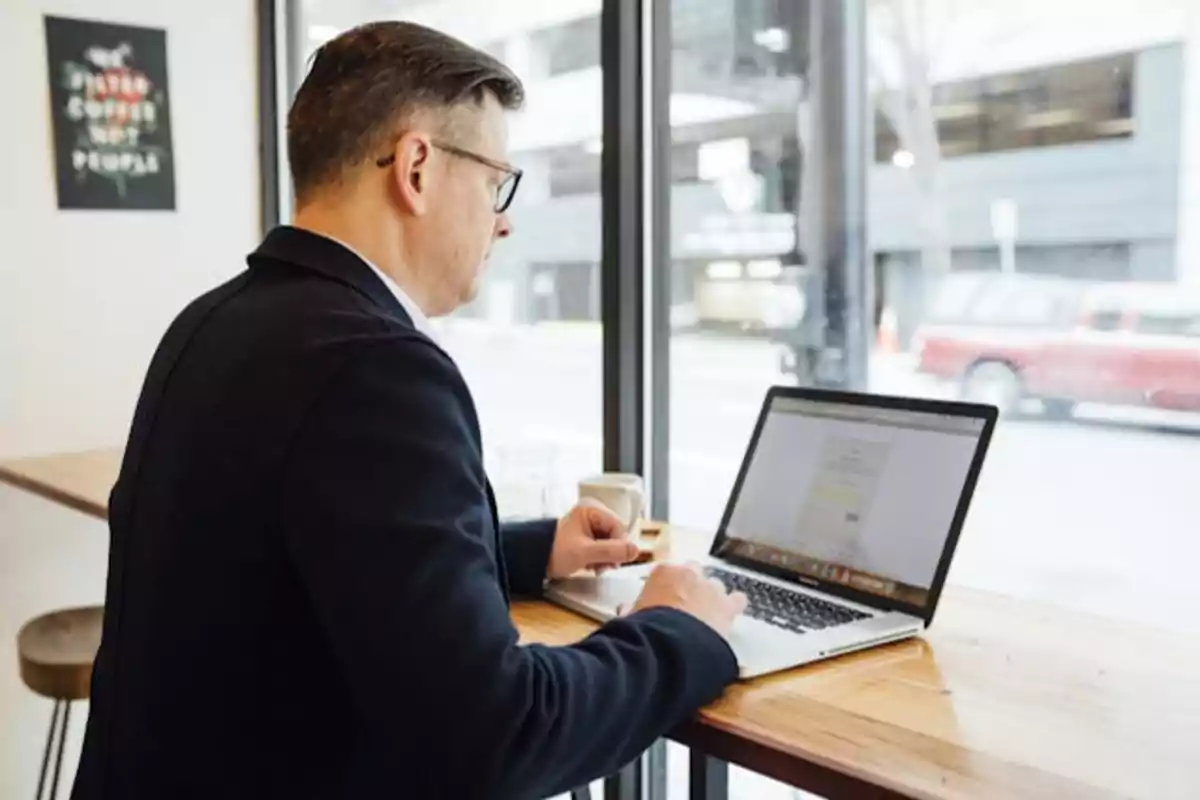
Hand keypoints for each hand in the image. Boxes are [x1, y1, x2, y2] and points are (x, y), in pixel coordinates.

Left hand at [546, 500, 640, 578]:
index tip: (616, 561)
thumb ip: (611, 551)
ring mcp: (588, 527)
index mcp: (591, 510)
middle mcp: (591, 515)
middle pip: (615, 535)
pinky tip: (592, 566)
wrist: (533, 560)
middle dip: (612, 553)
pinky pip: (601, 547)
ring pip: (609, 543)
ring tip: (596, 567)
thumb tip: (636, 550)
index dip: (620, 545)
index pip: (618, 526)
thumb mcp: (585, 553)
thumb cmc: (554, 552)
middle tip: (604, 567)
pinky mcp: (585, 538)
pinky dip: (599, 558)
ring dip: (606, 557)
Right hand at [629, 562, 746, 639]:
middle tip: (683, 607)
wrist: (671, 644)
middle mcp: (690, 572)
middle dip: (690, 586)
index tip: (662, 601)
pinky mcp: (728, 605)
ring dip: (711, 597)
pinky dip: (733, 605)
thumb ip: (631, 609)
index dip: (665, 587)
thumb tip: (625, 610)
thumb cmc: (646, 628)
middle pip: (694, 572)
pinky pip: (737, 599)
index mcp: (664, 571)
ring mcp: (711, 587)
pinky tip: (729, 615)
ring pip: (715, 585)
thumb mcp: (631, 617)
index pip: (666, 572)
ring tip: (705, 616)